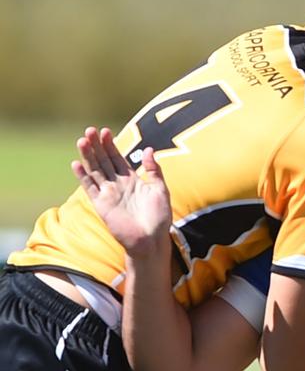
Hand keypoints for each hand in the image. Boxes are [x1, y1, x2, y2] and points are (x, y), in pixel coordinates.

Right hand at [71, 126, 170, 254]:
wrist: (151, 240)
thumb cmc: (159, 218)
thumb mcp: (161, 190)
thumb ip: (154, 170)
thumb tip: (149, 149)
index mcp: (132, 180)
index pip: (118, 158)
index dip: (111, 145)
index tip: (106, 131)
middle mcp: (118, 185)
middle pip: (104, 161)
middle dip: (97, 146)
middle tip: (90, 130)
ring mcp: (108, 194)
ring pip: (95, 171)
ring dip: (88, 156)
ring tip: (82, 140)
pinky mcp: (101, 205)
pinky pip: (90, 188)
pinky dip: (83, 176)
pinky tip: (76, 163)